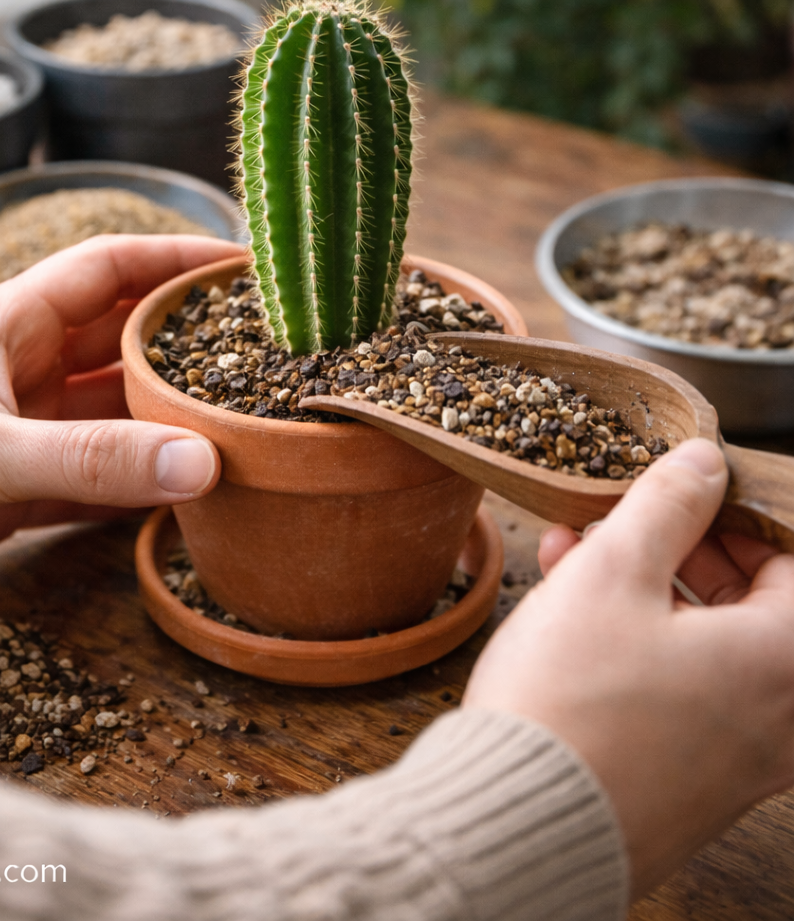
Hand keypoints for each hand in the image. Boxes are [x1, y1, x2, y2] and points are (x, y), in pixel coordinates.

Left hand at [0, 234, 238, 617]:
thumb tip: (202, 461)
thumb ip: (91, 457)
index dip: (176, 257)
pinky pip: (96, 478)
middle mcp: (23, 369)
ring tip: (238, 428)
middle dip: (188, 345)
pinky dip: (136, 485)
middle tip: (260, 355)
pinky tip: (182, 495)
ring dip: (168, 422)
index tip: (241, 265)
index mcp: (10, 323)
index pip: (111, 268)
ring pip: (116, 415)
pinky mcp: (16, 488)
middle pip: (125, 342)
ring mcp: (22, 430)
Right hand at [464, 438, 793, 898]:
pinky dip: (639, 643)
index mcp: (783, 659)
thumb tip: (704, 463)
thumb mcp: (611, 574)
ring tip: (572, 553)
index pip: (791, 558)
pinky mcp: (691, 778)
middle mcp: (780, 715)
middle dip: (679, 546)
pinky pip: (682, 689)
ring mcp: (738, 755)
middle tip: (623, 519)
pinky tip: (568, 612)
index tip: (681, 492)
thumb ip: (666, 505)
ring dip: (646, 588)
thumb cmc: (571, 701)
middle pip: (752, 601)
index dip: (733, 513)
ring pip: (706, 642)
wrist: (518, 823)